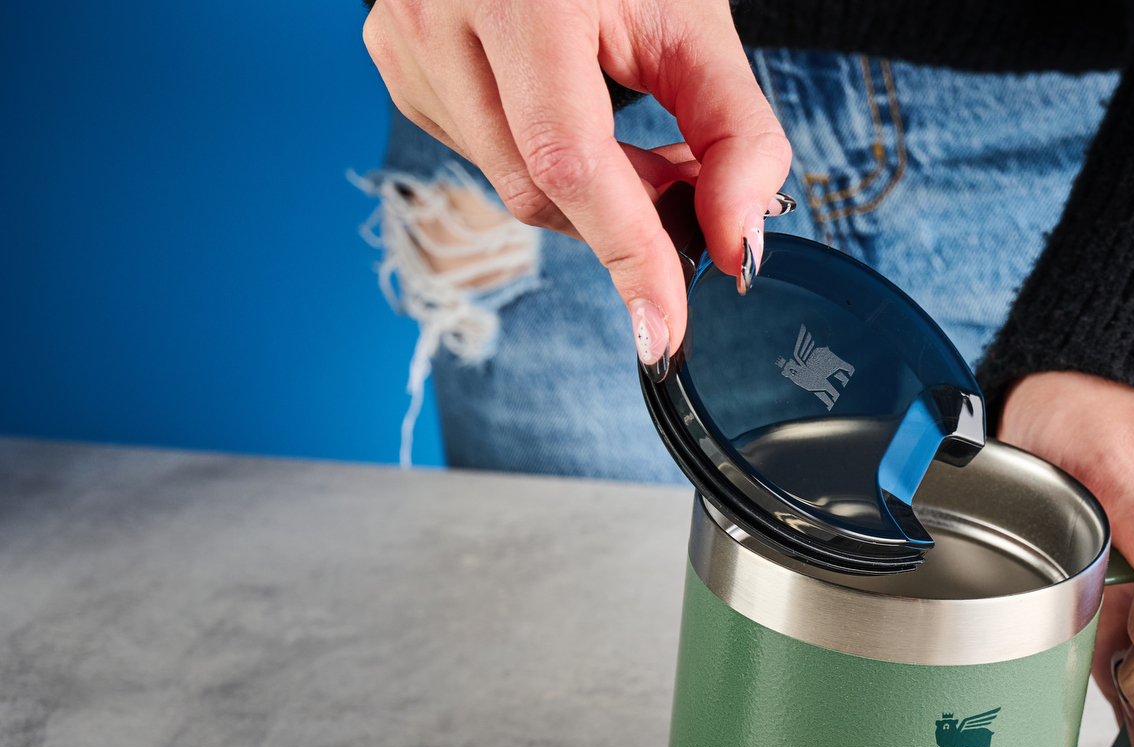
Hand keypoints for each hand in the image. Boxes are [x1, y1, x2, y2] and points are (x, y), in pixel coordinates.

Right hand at [362, 0, 791, 360]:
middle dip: (622, 214)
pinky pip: (479, 155)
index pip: (571, 162)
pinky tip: (572, 113)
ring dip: (586, 191)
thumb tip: (736, 244)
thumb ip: (737, 136)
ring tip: (630, 128)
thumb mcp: (696, 25)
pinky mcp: (396, 65)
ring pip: (510, 185)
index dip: (627, 254)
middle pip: (541, 190)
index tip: (662, 329)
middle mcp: (442, 17)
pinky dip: (541, 160)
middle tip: (680, 179)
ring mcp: (406, 44)